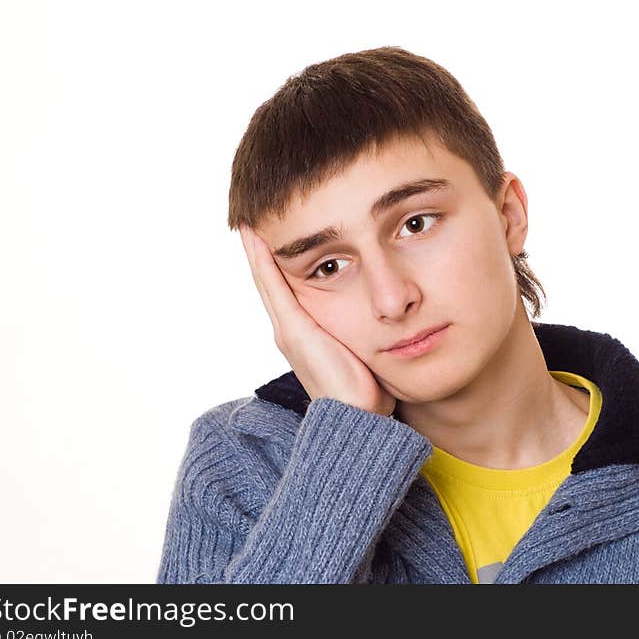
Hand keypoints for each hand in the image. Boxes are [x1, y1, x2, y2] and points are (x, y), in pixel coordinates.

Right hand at [239, 225, 397, 417]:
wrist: (357, 419)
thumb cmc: (367, 393)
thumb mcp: (367, 351)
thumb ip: (367, 333)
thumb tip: (389, 317)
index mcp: (305, 334)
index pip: (287, 290)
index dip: (279, 262)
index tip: (276, 233)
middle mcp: (290, 329)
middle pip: (271, 281)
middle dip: (263, 251)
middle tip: (254, 218)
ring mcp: (288, 329)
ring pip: (267, 279)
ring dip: (258, 249)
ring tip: (249, 221)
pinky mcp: (293, 330)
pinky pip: (273, 286)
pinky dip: (262, 260)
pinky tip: (256, 236)